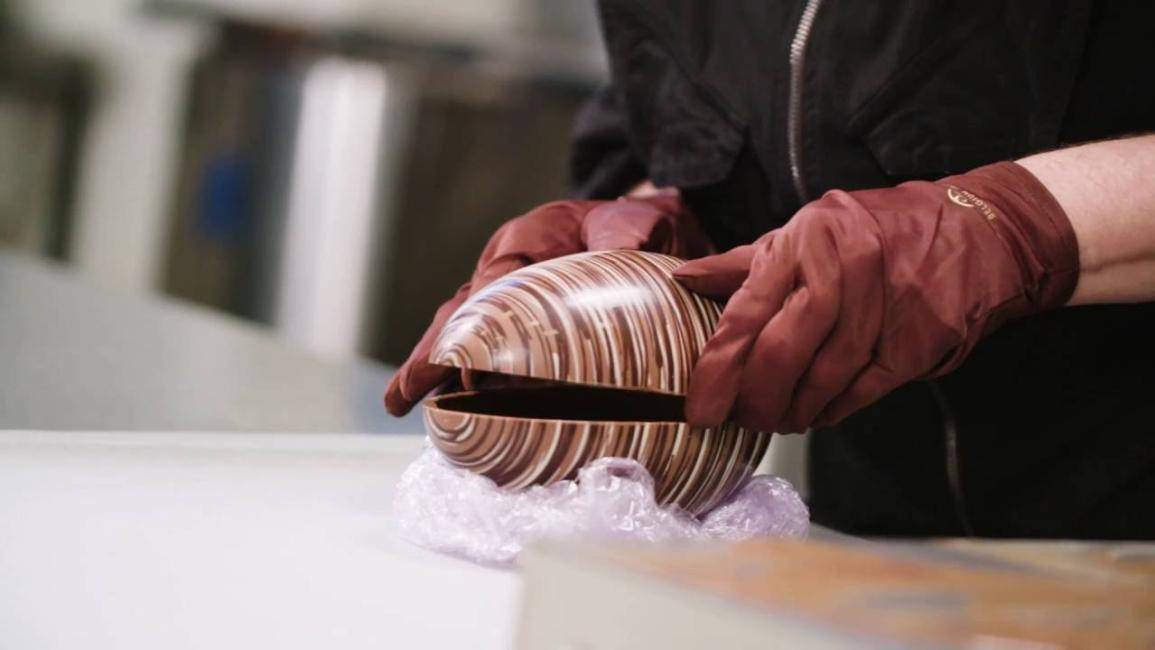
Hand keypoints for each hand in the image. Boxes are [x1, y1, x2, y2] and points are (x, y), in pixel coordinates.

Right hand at [385, 191, 709, 415]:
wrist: (644, 233)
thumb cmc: (634, 227)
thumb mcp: (637, 224)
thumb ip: (627, 236)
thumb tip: (627, 249)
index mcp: (528, 239)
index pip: (493, 280)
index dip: (477, 318)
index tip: (467, 358)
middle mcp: (505, 269)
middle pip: (460, 312)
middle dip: (430, 353)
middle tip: (401, 393)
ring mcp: (506, 298)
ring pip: (461, 334)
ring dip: (432, 369)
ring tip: (399, 403)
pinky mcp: (517, 324)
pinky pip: (484, 351)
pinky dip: (463, 379)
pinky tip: (447, 411)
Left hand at [674, 162, 1079, 432]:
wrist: (975, 230)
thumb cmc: (873, 232)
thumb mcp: (805, 232)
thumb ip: (744, 264)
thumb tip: (684, 278)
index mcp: (805, 240)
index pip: (747, 311)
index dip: (718, 367)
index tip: (700, 406)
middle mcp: (844, 268)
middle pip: (783, 351)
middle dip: (753, 398)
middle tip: (738, 420)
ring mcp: (886, 304)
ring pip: (824, 378)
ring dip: (793, 410)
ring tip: (775, 420)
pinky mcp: (918, 338)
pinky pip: (863, 389)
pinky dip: (833, 409)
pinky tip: (816, 413)